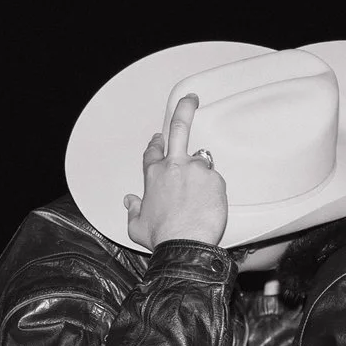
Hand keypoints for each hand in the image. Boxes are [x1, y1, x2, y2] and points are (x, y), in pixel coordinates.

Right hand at [124, 93, 227, 248]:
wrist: (184, 245)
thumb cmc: (162, 237)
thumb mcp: (136, 225)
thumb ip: (134, 210)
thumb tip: (130, 202)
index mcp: (154, 174)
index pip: (154, 151)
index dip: (157, 142)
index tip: (159, 137)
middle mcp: (175, 166)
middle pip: (180, 127)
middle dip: (184, 109)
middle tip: (191, 100)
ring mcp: (196, 170)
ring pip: (202, 163)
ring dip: (202, 175)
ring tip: (201, 196)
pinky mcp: (215, 179)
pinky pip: (215, 181)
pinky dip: (213, 191)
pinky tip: (209, 205)